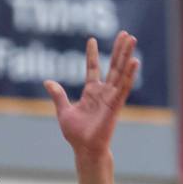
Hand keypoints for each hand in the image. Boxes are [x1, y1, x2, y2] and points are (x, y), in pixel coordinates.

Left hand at [44, 31, 139, 159]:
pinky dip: (130, 74)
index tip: (91, 39)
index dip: (91, 54)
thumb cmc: (76, 134)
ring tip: (132, 38)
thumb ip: (58, 95)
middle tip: (125, 34)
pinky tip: (135, 61)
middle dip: (119, 50)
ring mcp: (111, 97)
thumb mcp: (63, 111)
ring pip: (121, 72)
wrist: (85, 149)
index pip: (93, 68)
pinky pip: (124, 87)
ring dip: (127, 55)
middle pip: (113, 66)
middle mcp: (104, 92)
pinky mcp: (116, 105)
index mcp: (91, 93)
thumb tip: (47, 82)